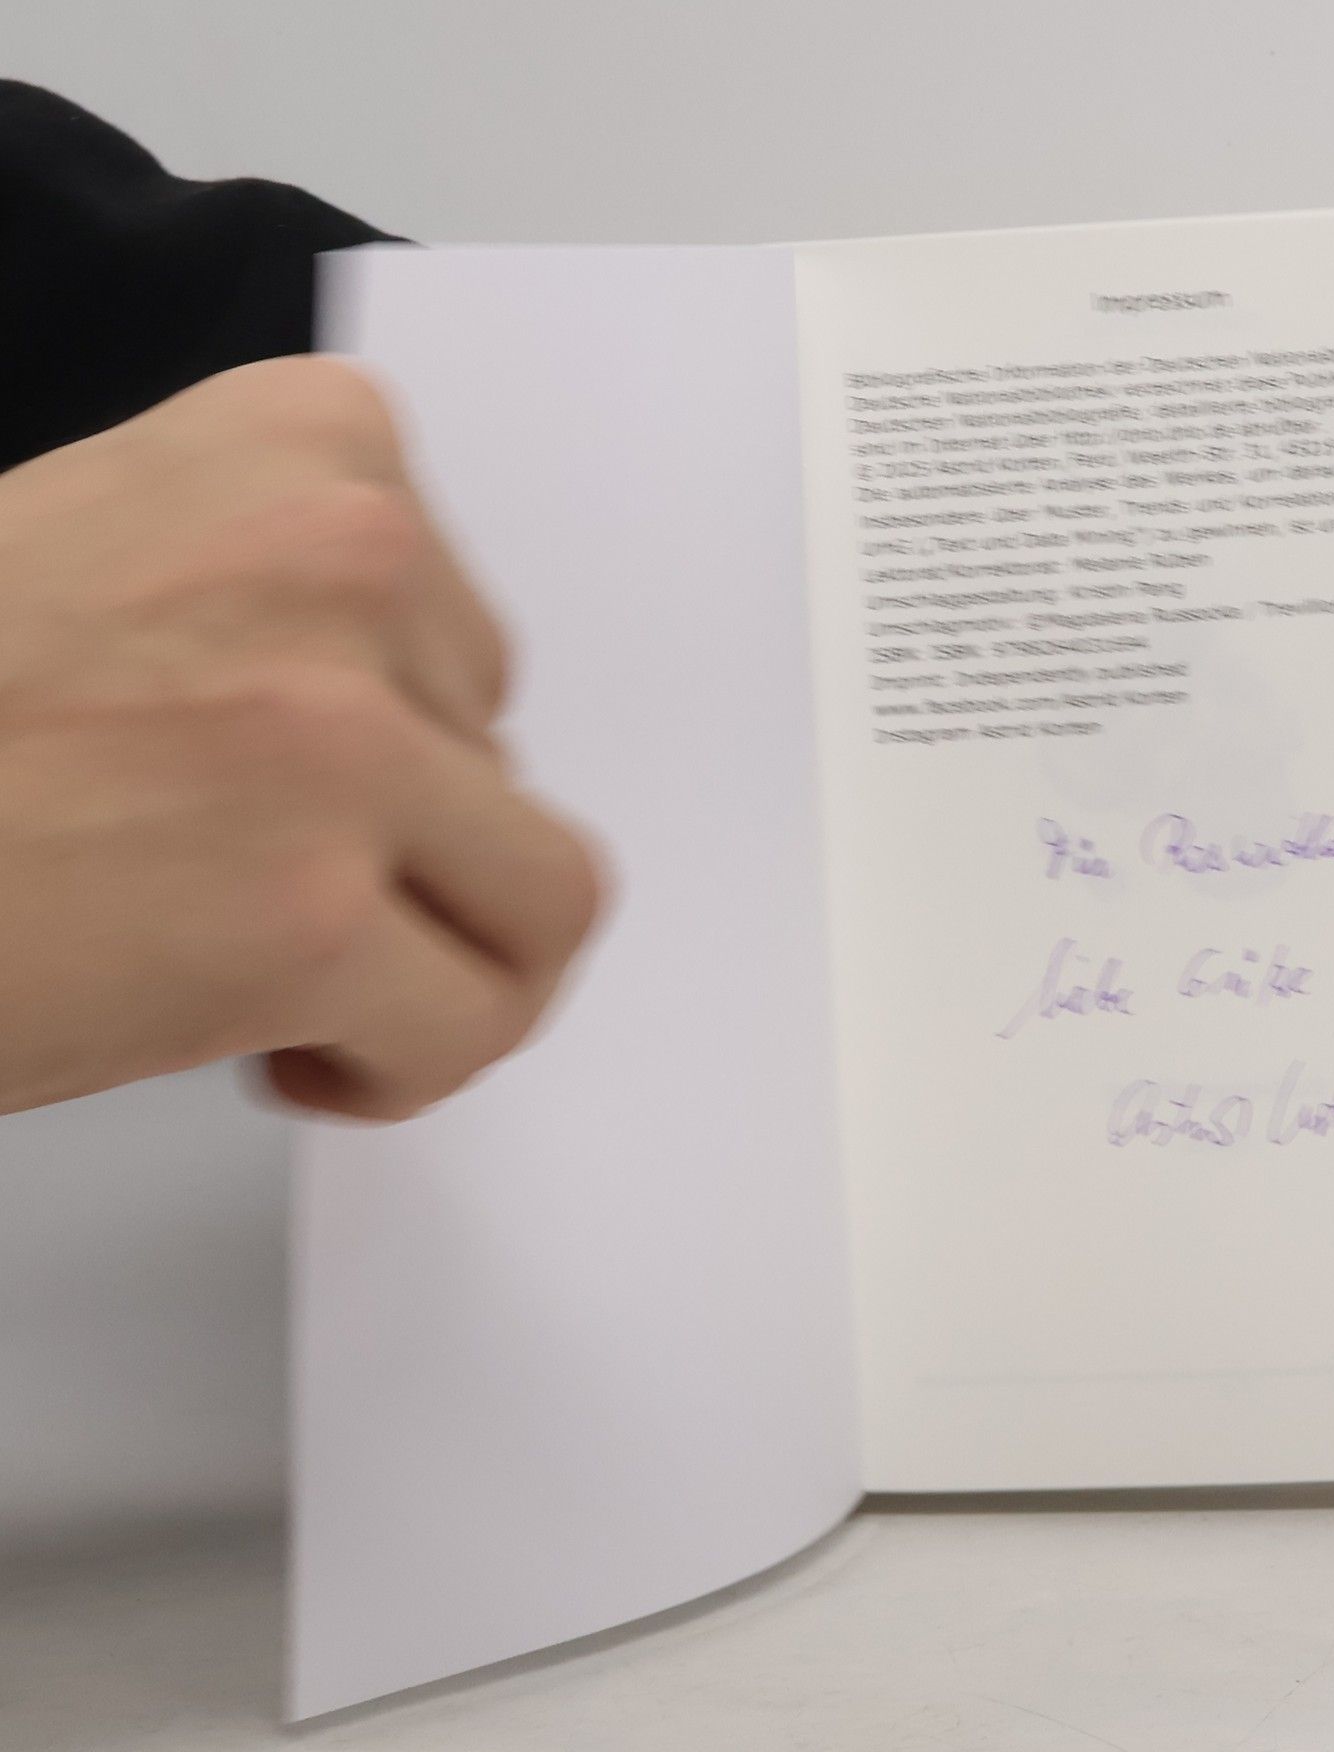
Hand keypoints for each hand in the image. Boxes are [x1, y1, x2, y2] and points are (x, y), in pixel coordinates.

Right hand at [0, 357, 603, 1117]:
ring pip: (542, 896)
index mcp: (306, 445)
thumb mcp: (134, 565)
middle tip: (262, 896)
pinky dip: (406, 1065)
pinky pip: (481, 1018)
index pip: (469, 632)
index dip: (392, 743)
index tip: (286, 792)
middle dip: (407, 856)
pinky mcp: (307, 912)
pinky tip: (284, 1051)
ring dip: (436, 962)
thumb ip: (303, 617)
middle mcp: (343, 558)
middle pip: (505, 764)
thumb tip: (455, 758)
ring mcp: (332, 734)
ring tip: (302, 985)